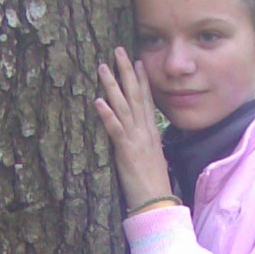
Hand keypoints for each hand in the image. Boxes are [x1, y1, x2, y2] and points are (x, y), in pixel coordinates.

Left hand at [94, 47, 172, 210]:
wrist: (157, 203)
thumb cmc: (153, 185)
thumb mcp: (152, 158)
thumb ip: (146, 143)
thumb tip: (142, 136)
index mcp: (151, 133)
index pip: (147, 100)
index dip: (142, 79)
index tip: (138, 60)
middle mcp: (145, 132)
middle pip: (136, 96)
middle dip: (127, 72)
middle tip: (119, 50)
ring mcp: (136, 140)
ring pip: (123, 107)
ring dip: (112, 86)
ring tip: (102, 67)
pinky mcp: (126, 152)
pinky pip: (115, 130)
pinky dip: (107, 115)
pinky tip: (97, 101)